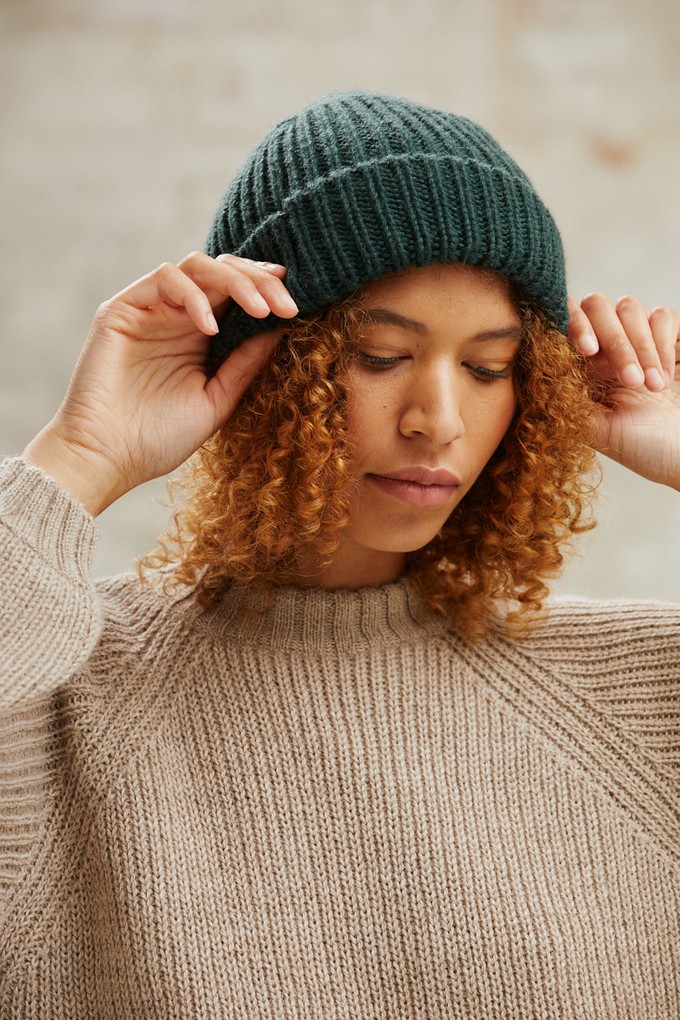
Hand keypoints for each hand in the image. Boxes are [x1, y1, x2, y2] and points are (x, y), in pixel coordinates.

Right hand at [22, 252, 297, 514]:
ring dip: (235, 281)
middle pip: (223, 272)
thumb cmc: (158, 439)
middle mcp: (177, 317)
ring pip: (197, 266)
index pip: (238, 294)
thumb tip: (281, 328)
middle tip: (287, 303)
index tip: (297, 303)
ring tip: (261, 309)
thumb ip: (245, 363)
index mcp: (201, 337)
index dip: (267, 290)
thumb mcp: (217, 400)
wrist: (107, 459)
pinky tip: (212, 328)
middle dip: (260, 281)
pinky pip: (164, 279)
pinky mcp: (122, 310)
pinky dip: (193, 296)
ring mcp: (149, 310)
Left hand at [568, 294, 679, 488]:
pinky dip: (664, 342)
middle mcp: (603, 349)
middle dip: (616, 342)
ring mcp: (635, 340)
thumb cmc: (644, 449)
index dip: (572, 326)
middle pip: (595, 307)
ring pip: (628, 307)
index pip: (563, 324)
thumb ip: (568, 399)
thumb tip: (541, 372)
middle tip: (631, 380)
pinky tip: (666, 376)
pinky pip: (661, 315)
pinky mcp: (667, 339)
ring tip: (653, 387)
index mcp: (579, 367)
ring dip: (642, 347)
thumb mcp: (598, 430)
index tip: (588, 349)